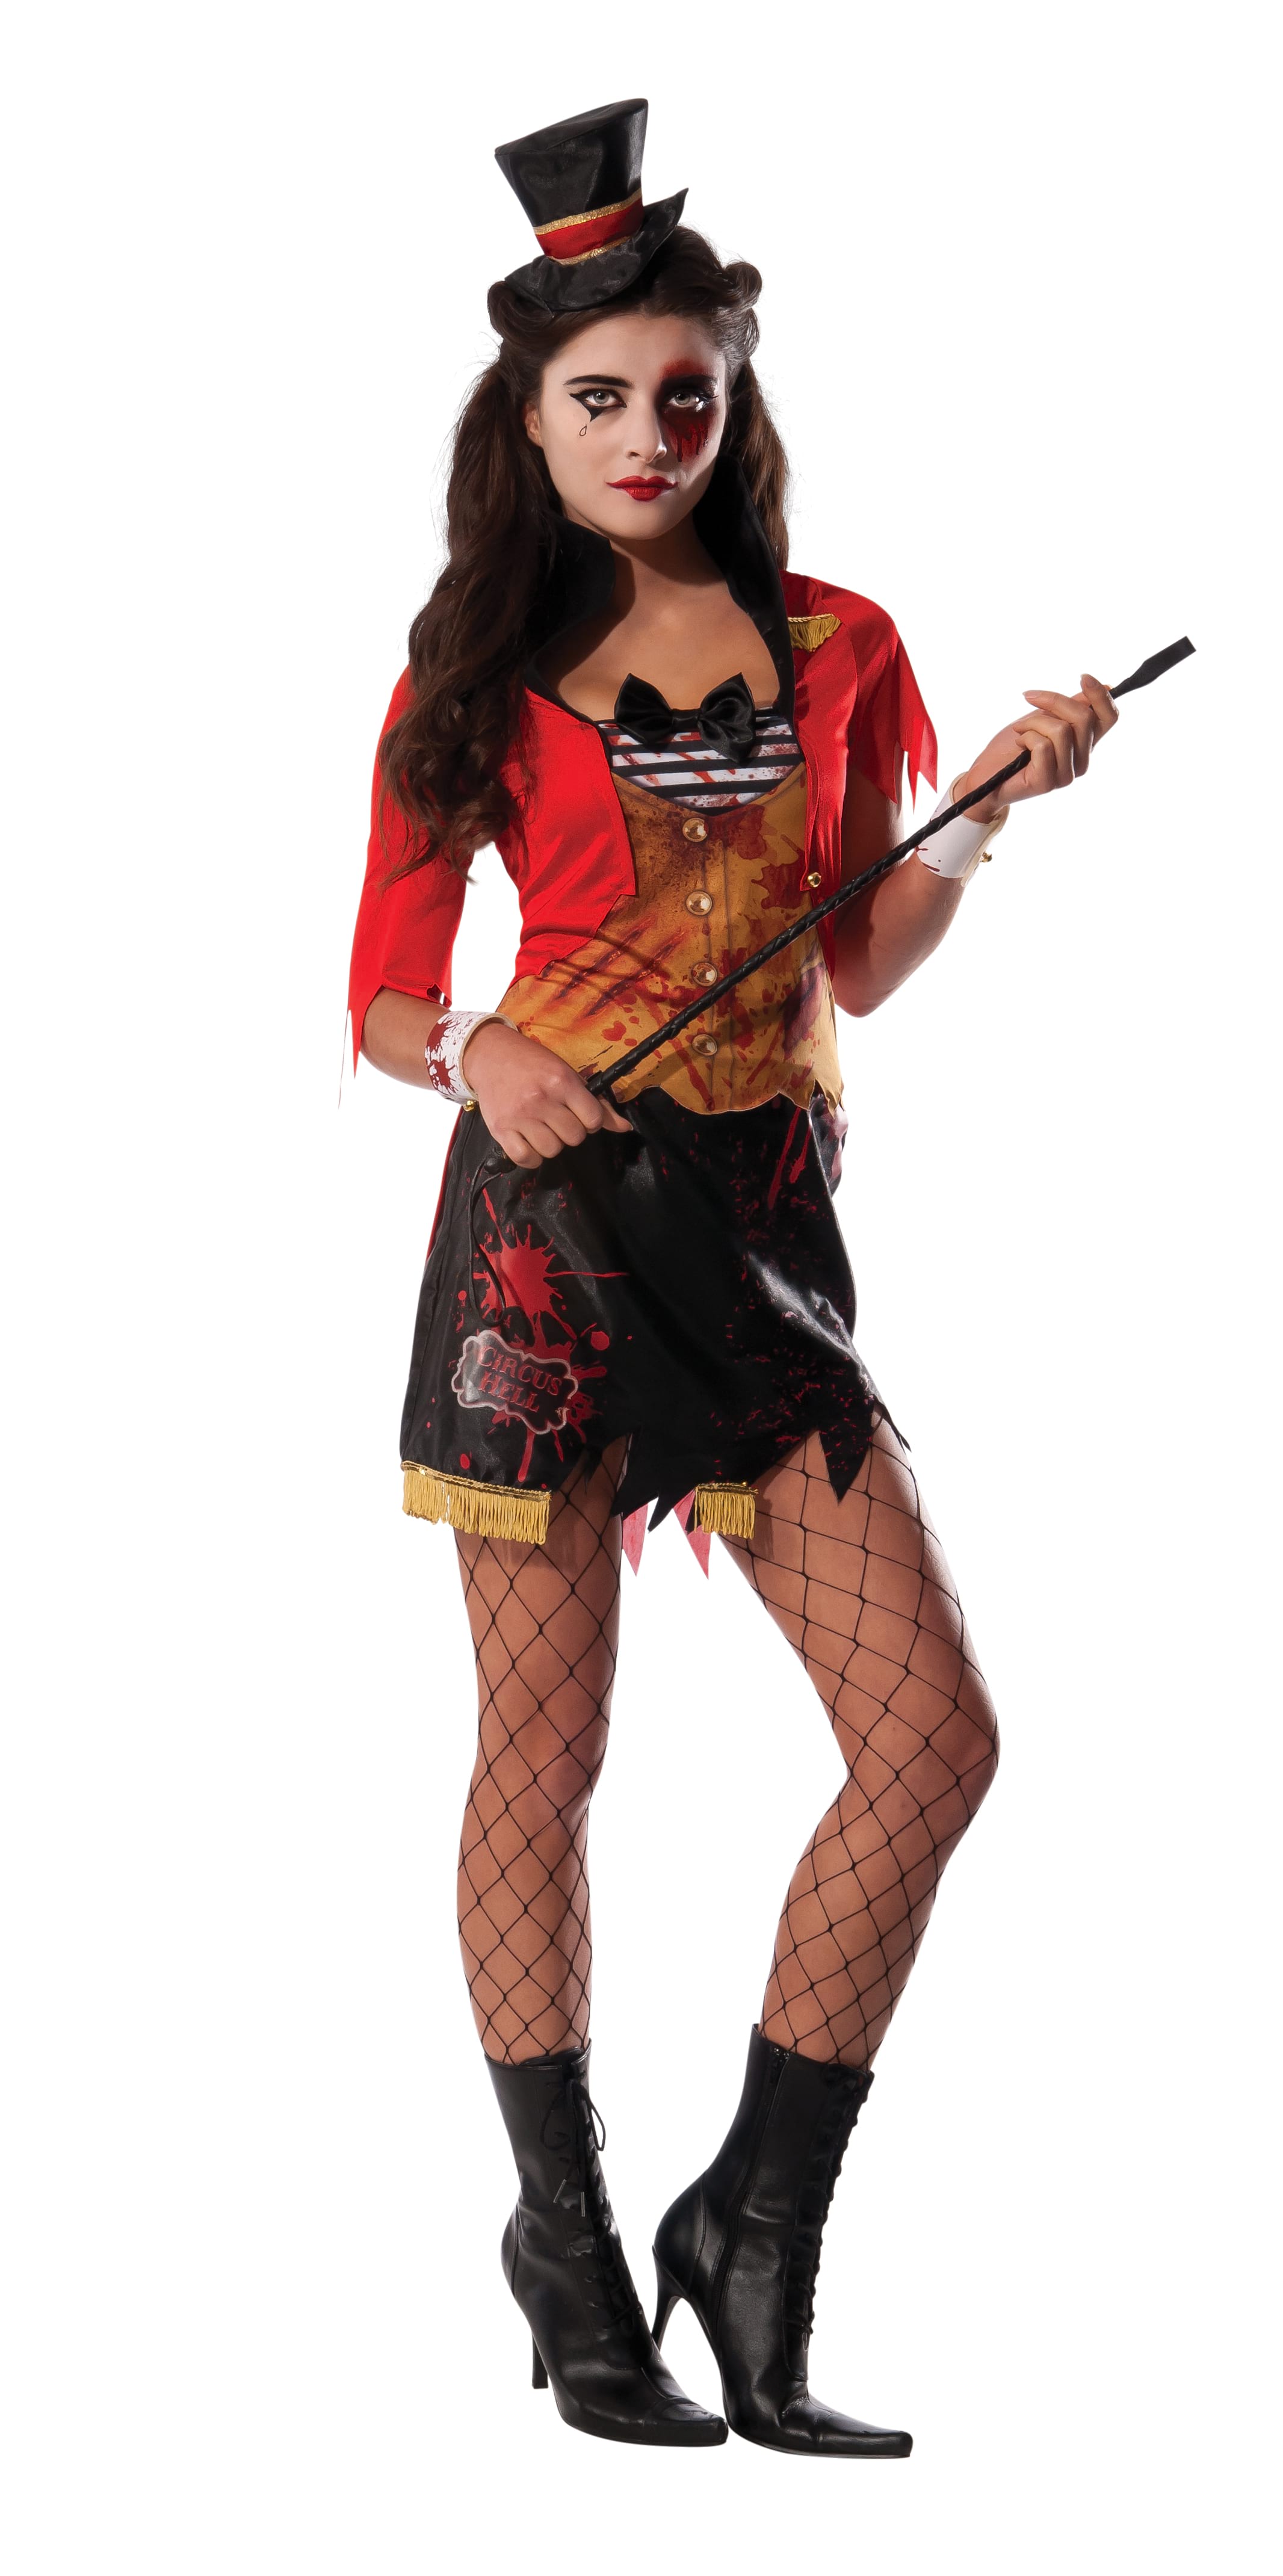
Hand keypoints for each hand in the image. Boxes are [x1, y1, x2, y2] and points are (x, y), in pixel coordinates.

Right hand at [461, 1020, 630, 1169]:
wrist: (491, 1055)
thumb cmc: (533, 1064)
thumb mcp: (567, 1074)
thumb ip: (595, 1103)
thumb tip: (625, 1128)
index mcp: (561, 1081)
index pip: (594, 1119)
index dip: (590, 1121)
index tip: (579, 1114)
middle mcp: (541, 1098)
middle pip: (574, 1138)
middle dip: (570, 1132)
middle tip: (557, 1119)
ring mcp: (519, 1115)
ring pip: (552, 1150)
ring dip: (550, 1144)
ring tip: (541, 1128)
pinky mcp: (500, 1129)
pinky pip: (525, 1159)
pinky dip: (531, 1157)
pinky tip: (529, 1142)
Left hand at [957, 673, 1118, 822]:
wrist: (986, 776)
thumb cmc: (1012, 747)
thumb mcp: (1043, 718)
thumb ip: (1071, 707)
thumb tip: (1107, 687)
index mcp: (1084, 744)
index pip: (1109, 718)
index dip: (1101, 694)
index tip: (1082, 677)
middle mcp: (1081, 761)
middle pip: (1084, 717)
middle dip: (1054, 700)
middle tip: (1030, 698)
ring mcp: (1066, 774)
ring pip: (1062, 731)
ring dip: (1034, 722)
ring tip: (1020, 729)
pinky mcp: (1047, 783)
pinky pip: (1043, 746)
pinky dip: (1026, 736)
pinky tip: (1018, 743)